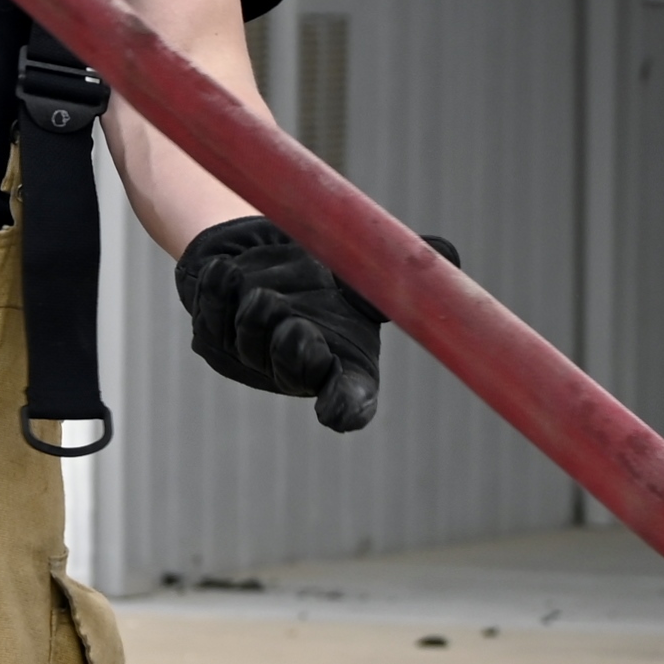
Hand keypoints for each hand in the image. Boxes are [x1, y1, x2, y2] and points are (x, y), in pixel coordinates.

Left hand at [171, 218, 459, 433]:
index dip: (345, 406)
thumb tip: (452, 255)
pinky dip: (219, 287)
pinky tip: (224, 272)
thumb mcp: (362, 275)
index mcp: (341, 363)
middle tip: (295, 327)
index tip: (339, 412)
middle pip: (292, 366)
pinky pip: (213, 307)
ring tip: (262, 290)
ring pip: (250, 332)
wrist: (262, 250)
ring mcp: (249, 353)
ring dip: (257, 307)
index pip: (349, 398)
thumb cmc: (323, 275)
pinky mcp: (211, 332)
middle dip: (293, 348)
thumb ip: (398, 273)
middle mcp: (295, 367)